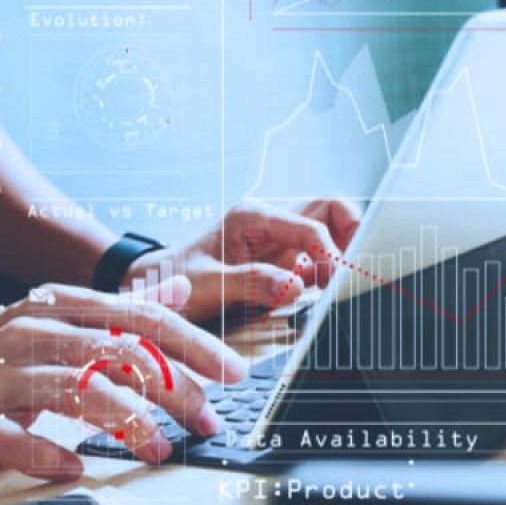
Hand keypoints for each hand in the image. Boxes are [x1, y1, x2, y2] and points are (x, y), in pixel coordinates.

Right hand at [0, 279, 247, 479]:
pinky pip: (16, 440)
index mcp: (59, 307)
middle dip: (173, 389)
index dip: (193, 343)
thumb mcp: (56, 317)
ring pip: (74, 393)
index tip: (234, 371)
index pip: (139, 318)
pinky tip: (76, 468)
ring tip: (159, 450)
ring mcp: (0, 380)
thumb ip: (118, 311)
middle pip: (117, 354)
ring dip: (126, 423)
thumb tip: (178, 291)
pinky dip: (48, 454)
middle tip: (208, 420)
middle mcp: (33, 336)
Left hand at [128, 198, 360, 321]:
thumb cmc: (174, 281)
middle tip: (351, 270)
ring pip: (330, 229)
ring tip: (339, 284)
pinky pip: (318, 258)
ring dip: (342, 252)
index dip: (329, 252)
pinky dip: (329, 273)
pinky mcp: (282, 262)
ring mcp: (279, 242)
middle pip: (331, 209)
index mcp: (253, 217)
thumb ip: (249, 283)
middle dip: (351, 234)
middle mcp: (272, 223)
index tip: (333, 282)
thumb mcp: (206, 284)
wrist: (154, 288)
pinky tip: (325, 295)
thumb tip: (293, 287)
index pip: (311, 224)